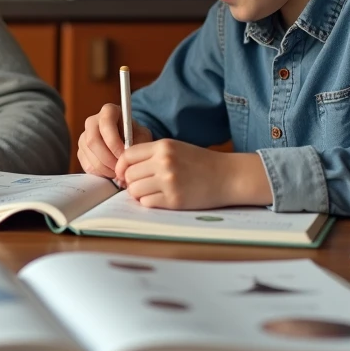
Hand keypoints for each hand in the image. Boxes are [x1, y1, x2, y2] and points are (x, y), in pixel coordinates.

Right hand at [77, 103, 151, 179]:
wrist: (129, 142)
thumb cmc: (136, 136)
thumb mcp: (143, 136)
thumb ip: (137, 144)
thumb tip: (126, 159)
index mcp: (109, 111)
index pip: (105, 124)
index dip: (113, 142)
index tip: (123, 155)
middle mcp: (92, 121)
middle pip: (92, 141)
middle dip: (107, 159)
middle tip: (120, 169)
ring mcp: (84, 136)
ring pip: (89, 155)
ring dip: (105, 168)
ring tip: (119, 172)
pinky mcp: (81, 151)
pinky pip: (87, 165)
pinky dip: (100, 173)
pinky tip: (111, 173)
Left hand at [115, 141, 271, 209]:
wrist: (228, 176)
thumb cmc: (201, 163)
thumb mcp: (175, 149)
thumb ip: (151, 155)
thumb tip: (124, 169)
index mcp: (163, 147)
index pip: (127, 155)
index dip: (121, 166)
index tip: (122, 173)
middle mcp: (164, 162)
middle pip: (129, 175)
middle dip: (130, 182)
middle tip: (140, 185)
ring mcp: (169, 181)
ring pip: (135, 190)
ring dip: (139, 194)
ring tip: (151, 192)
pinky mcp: (174, 200)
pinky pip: (147, 203)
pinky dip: (150, 202)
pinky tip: (161, 198)